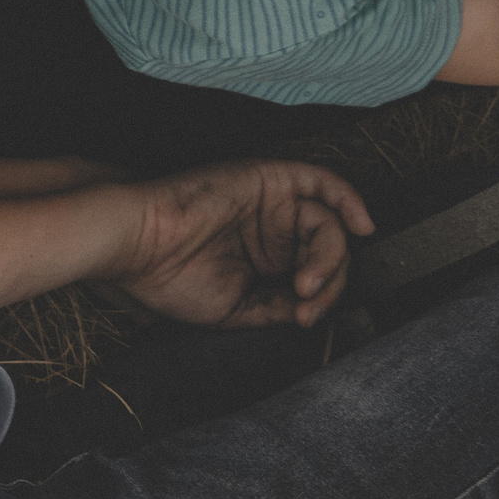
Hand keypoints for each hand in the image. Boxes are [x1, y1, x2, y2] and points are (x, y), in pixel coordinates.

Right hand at [107, 160, 372, 327]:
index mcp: (259, 258)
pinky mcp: (267, 179)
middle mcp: (269, 228)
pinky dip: (347, 198)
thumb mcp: (235, 308)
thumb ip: (276, 307)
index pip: (311, 274)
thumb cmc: (168, 277)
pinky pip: (321, 182)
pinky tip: (360, 225)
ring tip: (308, 282)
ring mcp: (270, 203)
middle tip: (306, 303)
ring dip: (330, 256)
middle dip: (328, 282)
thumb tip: (312, 312)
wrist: (137, 246)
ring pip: (328, 224)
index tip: (305, 319)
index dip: (320, 298)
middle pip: (325, 251)